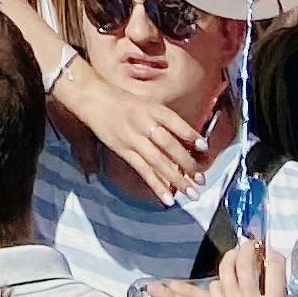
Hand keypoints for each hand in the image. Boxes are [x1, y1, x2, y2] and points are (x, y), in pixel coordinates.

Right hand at [54, 53, 211, 202]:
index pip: (174, 121)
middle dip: (187, 164)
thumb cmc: (123, 101)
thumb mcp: (146, 103)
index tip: (204, 147)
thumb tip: (187, 144)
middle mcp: (143, 122)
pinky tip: (168, 198)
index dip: (190, 134)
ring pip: (158, 161)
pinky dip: (156, 185)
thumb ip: (164, 121)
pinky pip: (142, 170)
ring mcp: (132, 137)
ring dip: (176, 179)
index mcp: (151, 107)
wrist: (93, 98)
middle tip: (201, 180)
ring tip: (191, 194)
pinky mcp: (123, 150)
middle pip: (168, 145)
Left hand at [146, 241, 297, 296]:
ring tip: (237, 254)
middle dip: (248, 248)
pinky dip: (220, 279)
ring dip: (231, 257)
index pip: (275, 270)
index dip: (276, 257)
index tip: (278, 257)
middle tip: (253, 245)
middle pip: (244, 262)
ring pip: (226, 269)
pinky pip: (214, 286)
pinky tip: (227, 282)